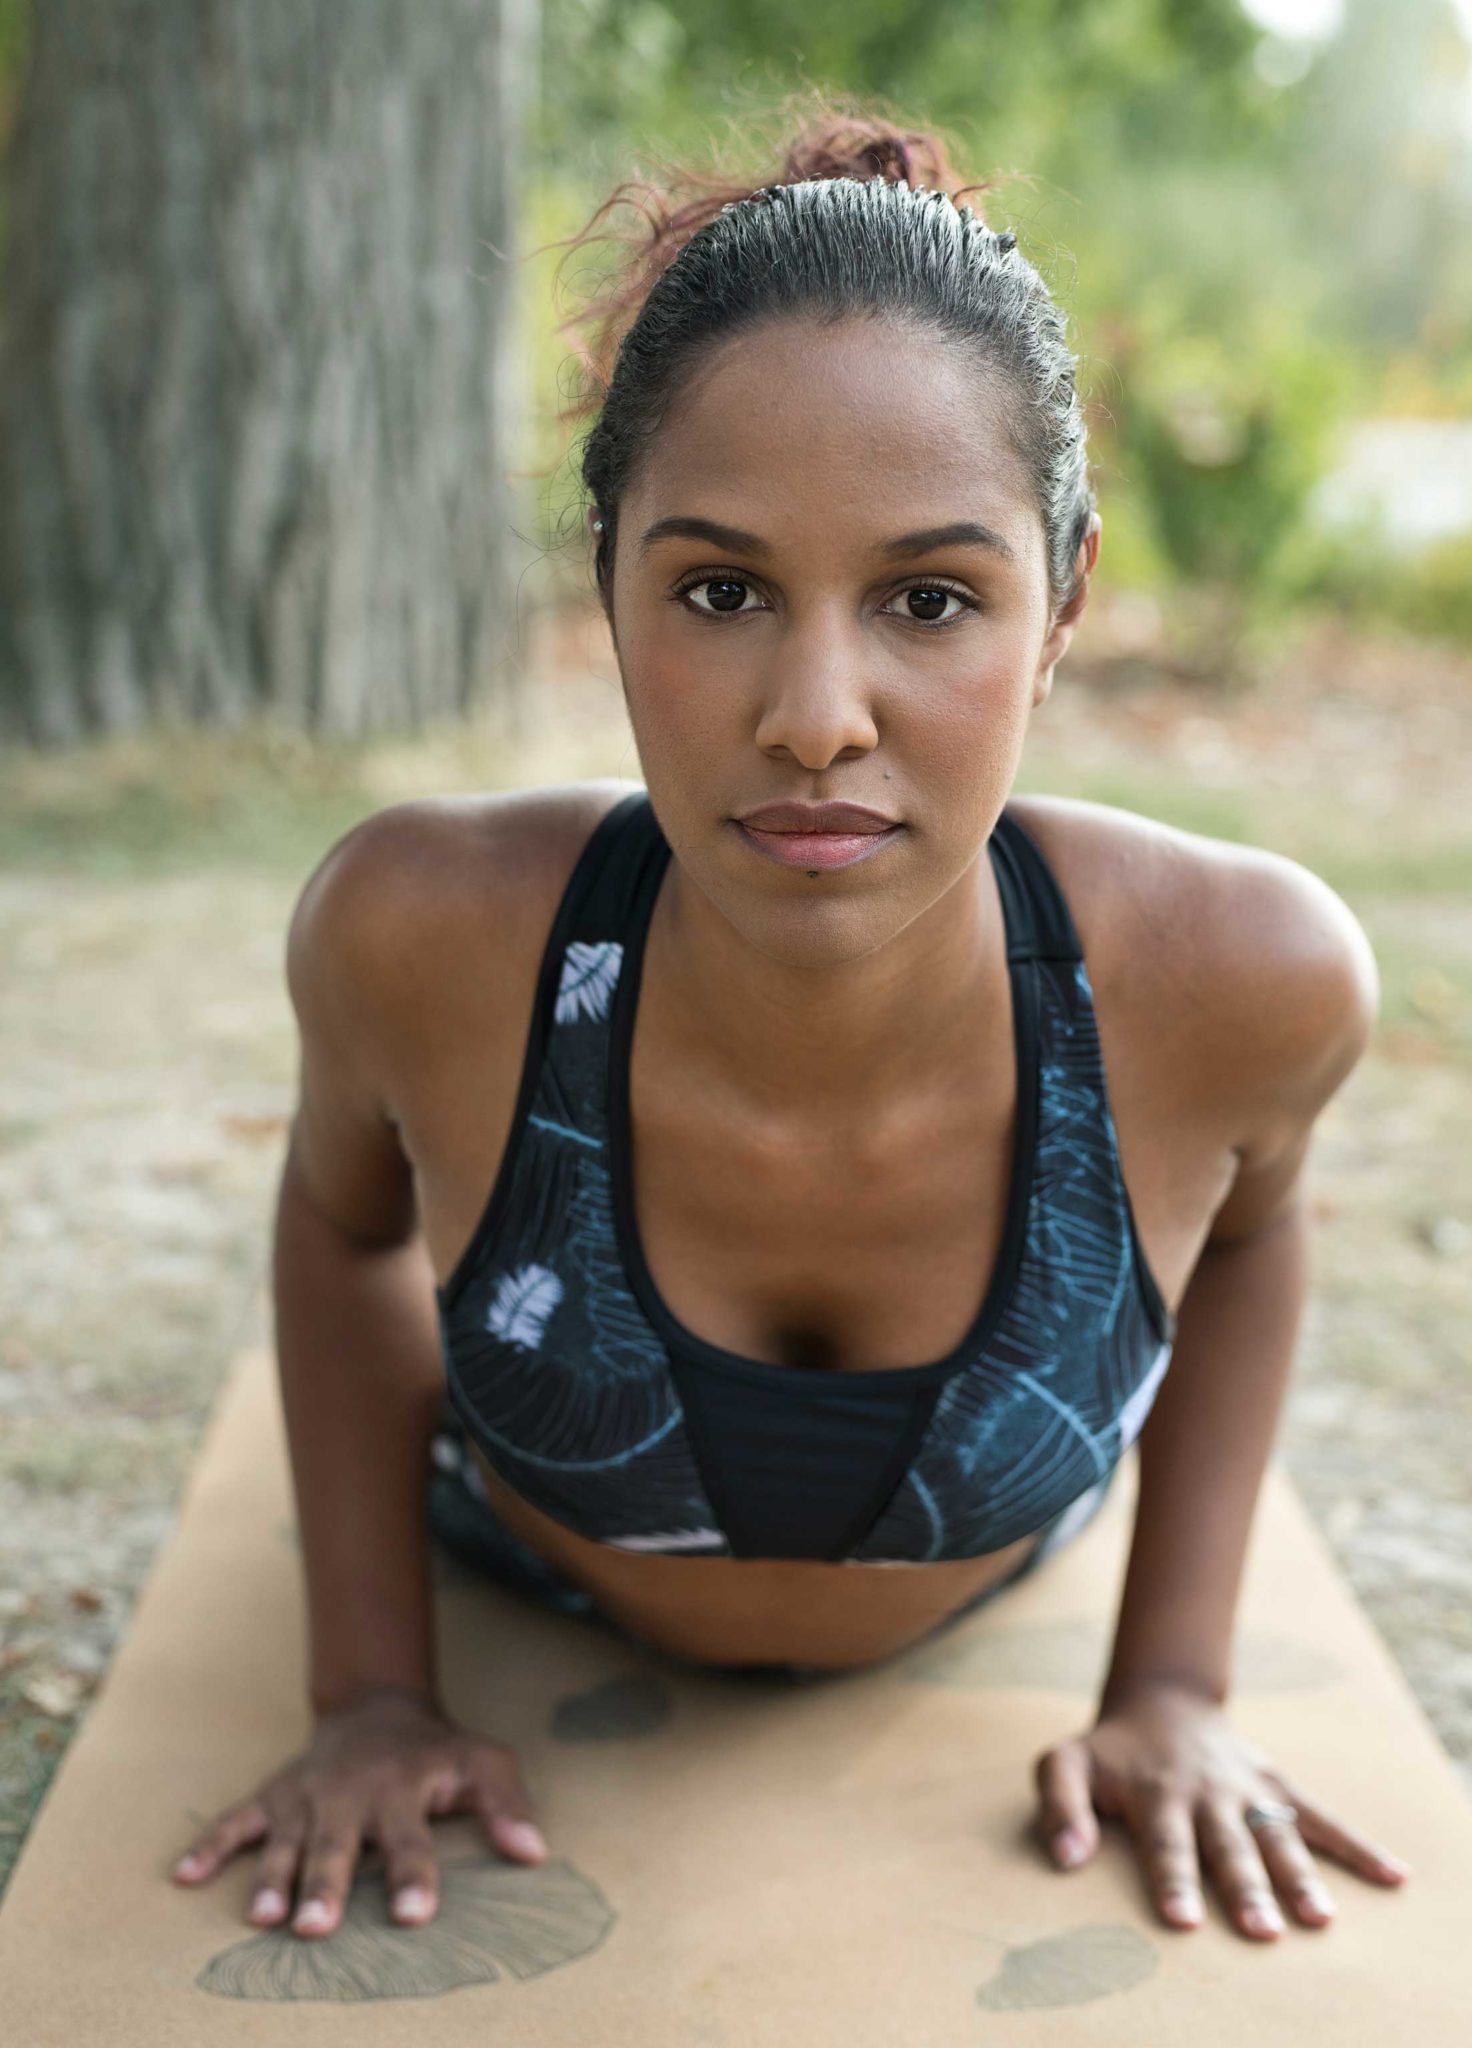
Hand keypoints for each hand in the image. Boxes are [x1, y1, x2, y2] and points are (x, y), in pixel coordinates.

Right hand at [169, 1684, 548, 1936]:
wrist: (377, 1702)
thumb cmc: (435, 1750)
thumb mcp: (481, 1762)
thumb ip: (507, 1805)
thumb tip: (536, 1853)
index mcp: (402, 1790)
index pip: (409, 1839)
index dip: (414, 1877)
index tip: (416, 1916)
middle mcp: (350, 1792)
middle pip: (338, 1845)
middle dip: (326, 1885)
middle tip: (316, 1927)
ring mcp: (306, 1793)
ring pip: (285, 1839)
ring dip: (272, 1877)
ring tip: (261, 1918)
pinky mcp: (274, 1794)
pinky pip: (236, 1819)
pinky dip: (211, 1845)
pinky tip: (185, 1877)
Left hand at [1032, 1676, 1411, 1938]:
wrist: (1161, 1701)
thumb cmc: (1109, 1750)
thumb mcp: (1064, 1762)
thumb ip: (1058, 1806)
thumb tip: (1066, 1861)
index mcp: (1155, 1793)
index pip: (1166, 1845)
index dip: (1173, 1882)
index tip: (1183, 1922)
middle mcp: (1206, 1793)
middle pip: (1228, 1847)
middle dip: (1245, 1888)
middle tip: (1261, 1931)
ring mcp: (1248, 1789)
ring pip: (1276, 1835)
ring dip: (1299, 1876)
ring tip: (1320, 1919)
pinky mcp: (1278, 1787)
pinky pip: (1322, 1817)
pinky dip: (1358, 1846)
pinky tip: (1392, 1875)